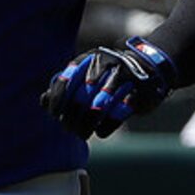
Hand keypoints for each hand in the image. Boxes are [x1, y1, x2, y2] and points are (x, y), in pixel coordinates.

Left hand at [40, 37, 176, 138]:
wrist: (150, 66)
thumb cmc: (109, 74)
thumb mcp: (86, 72)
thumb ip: (65, 85)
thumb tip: (43, 100)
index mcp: (89, 59)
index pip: (65, 81)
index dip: (57, 101)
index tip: (54, 115)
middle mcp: (106, 65)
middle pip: (80, 98)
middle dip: (71, 119)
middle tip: (69, 129)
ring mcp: (124, 79)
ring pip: (97, 109)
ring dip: (85, 126)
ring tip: (81, 134)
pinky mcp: (138, 94)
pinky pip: (116, 116)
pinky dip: (105, 128)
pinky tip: (100, 131)